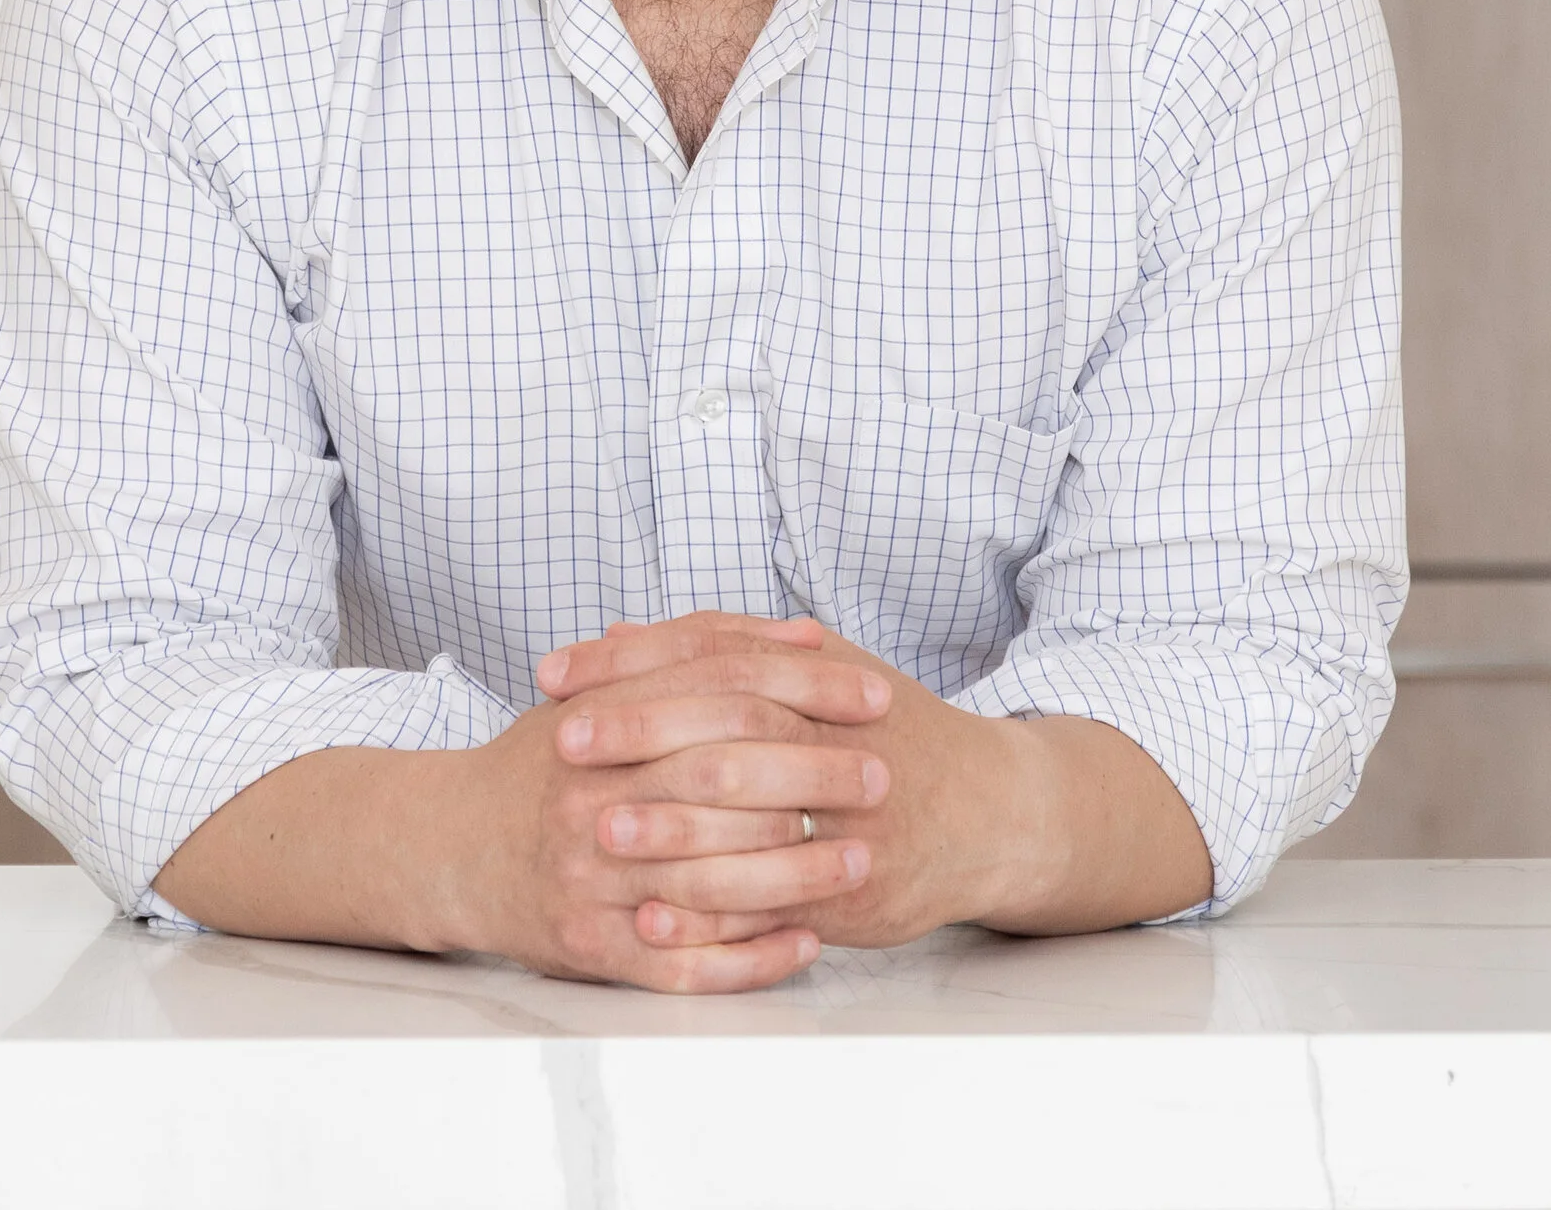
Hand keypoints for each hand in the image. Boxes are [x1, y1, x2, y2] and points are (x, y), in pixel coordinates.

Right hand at [446, 611, 892, 989]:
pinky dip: (750, 957)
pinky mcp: (589, 947)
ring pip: (710, 874)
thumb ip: (699, 654)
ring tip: (862, 860)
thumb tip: (801, 635)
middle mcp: (593, 794)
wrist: (447, 844)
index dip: (805, 688)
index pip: (722, 689)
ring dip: (796, 871)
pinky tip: (806, 943)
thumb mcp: (605, 688)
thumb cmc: (546, 763)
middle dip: (813, 774)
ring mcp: (590, 876)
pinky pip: (683, 962)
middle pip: (723, 776)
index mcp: (602, 719)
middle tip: (883, 774)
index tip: (873, 694)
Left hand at [543, 617, 1013, 953]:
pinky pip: (777, 908)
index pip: (715, 655)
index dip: (633, 663)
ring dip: (672, 830)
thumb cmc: (885, 731)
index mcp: (818, 676)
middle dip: (643, 734)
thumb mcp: (816, 670)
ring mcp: (851, 819)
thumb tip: (619, 633)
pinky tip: (655, 917)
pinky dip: (714, 914)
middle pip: (731, 728)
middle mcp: (837, 739)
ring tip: (596, 832)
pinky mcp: (856, 893)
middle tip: (562, 744)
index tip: (558, 674)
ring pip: (755, 822)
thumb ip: (719, 648)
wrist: (992, 811)